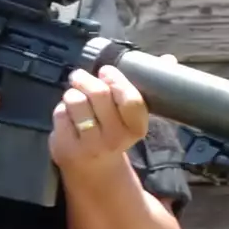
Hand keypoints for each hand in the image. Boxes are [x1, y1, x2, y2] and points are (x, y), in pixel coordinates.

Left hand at [49, 62, 161, 176]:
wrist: (95, 170)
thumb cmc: (114, 132)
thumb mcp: (132, 116)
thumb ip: (148, 87)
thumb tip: (168, 58)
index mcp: (136, 129)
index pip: (130, 99)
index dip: (116, 80)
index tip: (106, 71)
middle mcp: (115, 139)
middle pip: (99, 94)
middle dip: (86, 79)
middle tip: (80, 76)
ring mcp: (90, 145)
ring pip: (76, 101)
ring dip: (72, 93)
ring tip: (73, 96)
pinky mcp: (67, 148)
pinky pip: (60, 114)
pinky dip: (61, 110)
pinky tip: (67, 117)